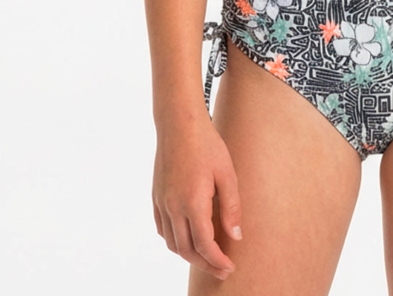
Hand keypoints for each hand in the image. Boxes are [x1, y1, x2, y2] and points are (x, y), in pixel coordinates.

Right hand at [152, 119, 243, 280]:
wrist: (179, 123)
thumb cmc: (207, 145)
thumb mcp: (226, 174)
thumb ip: (231, 207)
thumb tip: (236, 236)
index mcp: (192, 203)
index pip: (205, 245)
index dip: (217, 261)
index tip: (229, 267)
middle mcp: (173, 207)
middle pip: (186, 250)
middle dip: (205, 264)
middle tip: (221, 270)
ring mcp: (161, 202)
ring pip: (172, 242)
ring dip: (189, 255)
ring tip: (206, 257)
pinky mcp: (156, 195)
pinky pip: (162, 228)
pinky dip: (174, 240)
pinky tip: (186, 237)